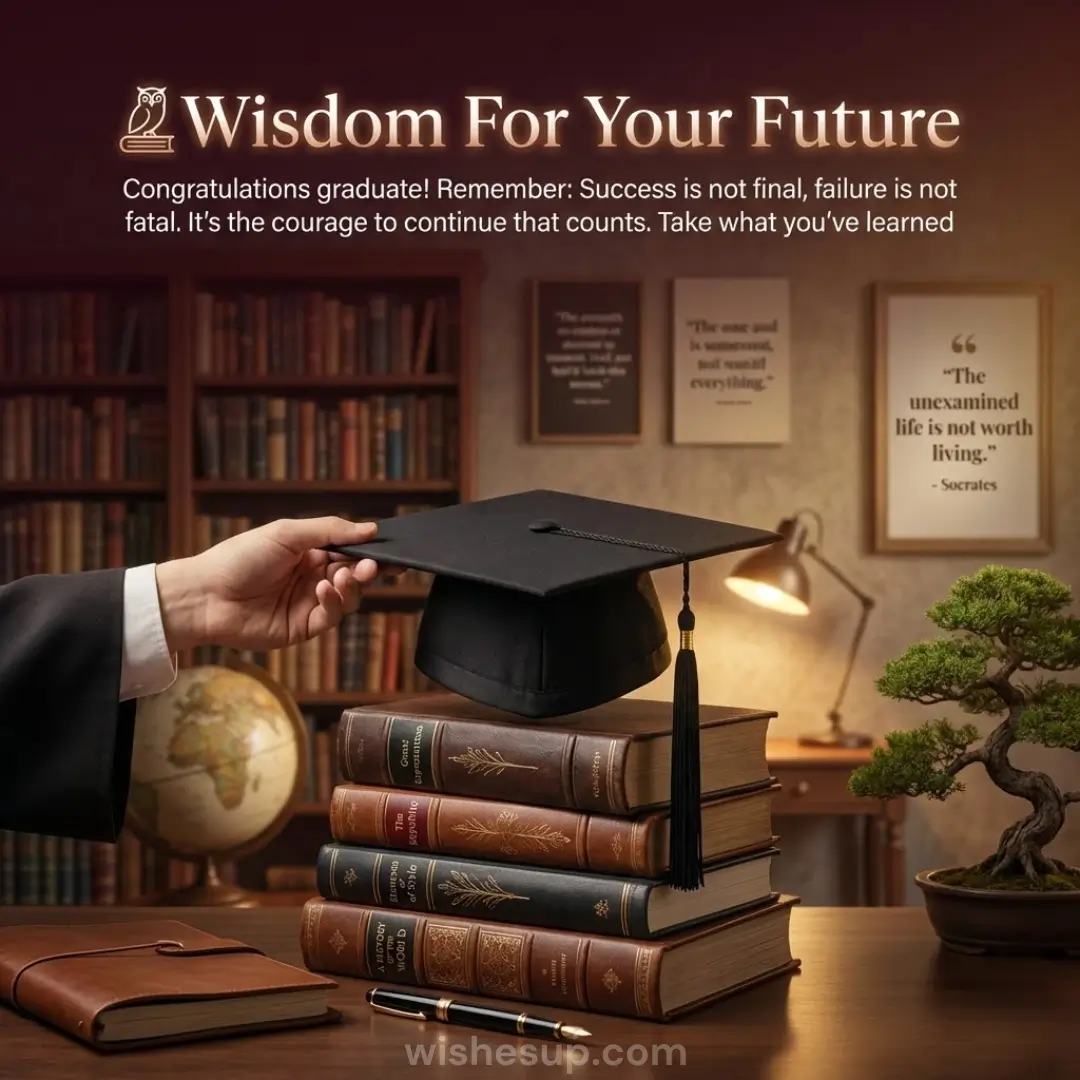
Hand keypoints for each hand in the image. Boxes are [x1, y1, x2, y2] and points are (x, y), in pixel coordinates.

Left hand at [154, 517, 380, 651]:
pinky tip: (322, 590)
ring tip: (341, 578)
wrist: (206, 595)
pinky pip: (331, 618)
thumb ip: (330, 530)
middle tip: (374, 566)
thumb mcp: (287, 533)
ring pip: (348, 599)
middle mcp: (313, 579)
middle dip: (367, 571)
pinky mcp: (302, 628)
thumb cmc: (240, 558)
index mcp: (310, 553)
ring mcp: (308, 605)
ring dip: (351, 587)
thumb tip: (371, 529)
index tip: (391, 552)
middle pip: (354, 576)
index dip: (371, 552)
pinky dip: (333, 603)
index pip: (350, 552)